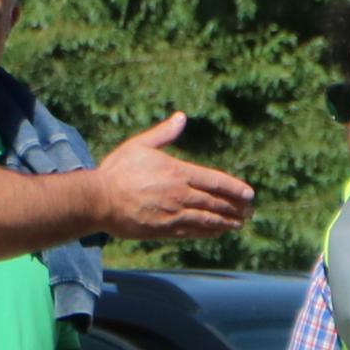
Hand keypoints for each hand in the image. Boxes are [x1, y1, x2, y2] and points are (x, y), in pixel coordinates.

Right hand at [90, 114, 253, 239]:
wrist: (99, 201)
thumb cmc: (118, 171)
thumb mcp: (140, 145)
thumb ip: (164, 134)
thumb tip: (181, 117)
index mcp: (178, 172)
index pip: (215, 181)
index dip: (234, 188)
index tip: (249, 194)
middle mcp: (181, 195)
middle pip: (216, 203)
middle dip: (235, 208)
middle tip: (250, 211)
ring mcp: (174, 215)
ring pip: (208, 220)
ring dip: (226, 222)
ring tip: (239, 223)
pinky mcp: (164, 230)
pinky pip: (193, 232)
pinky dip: (208, 232)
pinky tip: (217, 232)